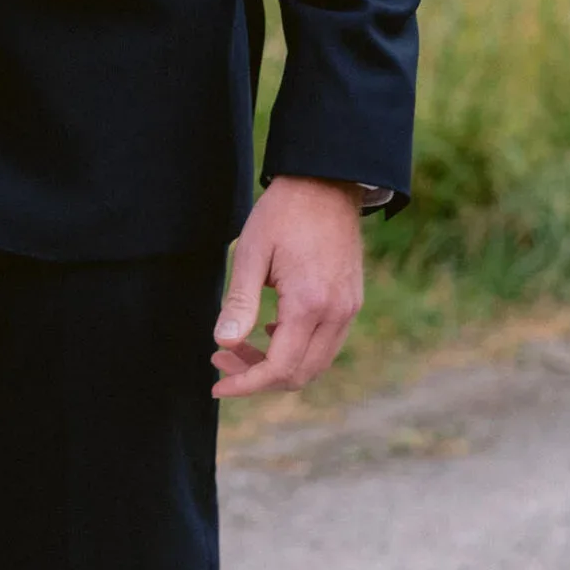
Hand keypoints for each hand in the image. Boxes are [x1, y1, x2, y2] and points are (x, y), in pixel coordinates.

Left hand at [212, 175, 364, 399]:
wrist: (326, 183)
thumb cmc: (283, 212)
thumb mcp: (251, 252)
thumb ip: (239, 302)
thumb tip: (224, 343)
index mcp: (310, 304)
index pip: (279, 367)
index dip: (246, 384)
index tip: (218, 385)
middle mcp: (337, 313)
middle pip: (300, 374)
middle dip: (258, 377)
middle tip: (221, 359)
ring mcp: (349, 309)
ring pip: (315, 363)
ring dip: (277, 365)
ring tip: (240, 345)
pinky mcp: (351, 302)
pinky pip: (326, 344)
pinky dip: (297, 349)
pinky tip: (270, 330)